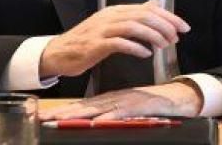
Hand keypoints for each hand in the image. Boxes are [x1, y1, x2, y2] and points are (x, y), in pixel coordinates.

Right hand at [39, 0, 189, 77]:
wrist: (59, 53)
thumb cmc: (88, 41)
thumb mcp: (112, 24)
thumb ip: (134, 14)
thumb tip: (155, 3)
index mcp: (115, 11)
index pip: (147, 9)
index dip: (168, 17)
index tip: (183, 28)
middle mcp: (109, 17)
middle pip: (142, 15)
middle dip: (164, 26)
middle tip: (177, 38)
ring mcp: (101, 30)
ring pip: (132, 27)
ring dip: (152, 36)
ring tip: (164, 46)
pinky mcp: (94, 45)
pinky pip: (118, 43)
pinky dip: (135, 47)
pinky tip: (146, 54)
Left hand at [39, 82, 202, 120]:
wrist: (178, 97)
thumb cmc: (152, 106)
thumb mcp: (128, 110)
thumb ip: (113, 113)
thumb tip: (96, 123)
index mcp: (110, 100)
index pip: (83, 106)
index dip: (63, 111)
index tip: (44, 116)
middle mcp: (115, 100)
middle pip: (85, 107)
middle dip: (63, 113)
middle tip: (44, 118)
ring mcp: (126, 102)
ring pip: (99, 109)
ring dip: (80, 115)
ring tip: (61, 120)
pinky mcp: (140, 106)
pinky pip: (123, 112)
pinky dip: (110, 116)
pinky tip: (99, 121)